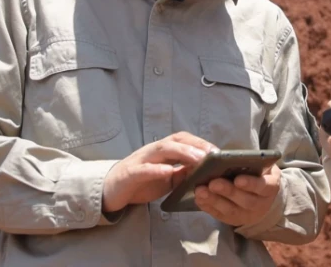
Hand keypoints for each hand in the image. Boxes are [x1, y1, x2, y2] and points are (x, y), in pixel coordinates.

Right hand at [102, 132, 217, 212]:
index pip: (183, 140)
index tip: (218, 152)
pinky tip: (168, 172)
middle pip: (176, 140)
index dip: (200, 143)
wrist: (111, 190)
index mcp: (162, 151)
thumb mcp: (167, 179)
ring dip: (182, 152)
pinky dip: (157, 169)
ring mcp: (141, 160)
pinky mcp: (130, 173)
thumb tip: (204, 171)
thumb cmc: (142, 183)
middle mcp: (152, 151)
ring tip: (198, 159)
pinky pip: (144, 169)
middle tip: (213, 154)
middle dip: (195, 145)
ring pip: (162, 150)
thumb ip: (182, 173)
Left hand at [195, 164, 281, 226]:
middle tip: (213, 183)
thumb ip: (250, 162)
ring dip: (214, 200)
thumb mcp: (261, 165)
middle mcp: (261, 204)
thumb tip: (229, 157)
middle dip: (228, 191)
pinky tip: (199, 199)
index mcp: (271, 187)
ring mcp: (247, 215)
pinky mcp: (233, 220)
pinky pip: (220, 215)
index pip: (263, 186)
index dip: (251, 183)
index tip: (238, 179)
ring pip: (231, 210)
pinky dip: (208, 207)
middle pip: (245, 201)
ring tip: (201, 191)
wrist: (261, 195)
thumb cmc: (257, 173)